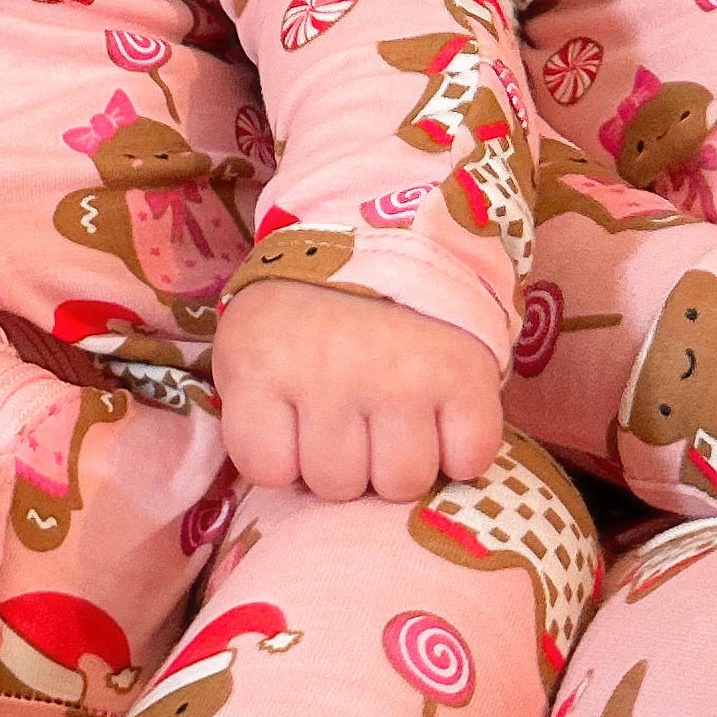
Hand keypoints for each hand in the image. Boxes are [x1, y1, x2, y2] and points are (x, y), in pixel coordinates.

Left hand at [214, 278, 503, 502]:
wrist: (387, 230)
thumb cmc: (306, 307)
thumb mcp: (248, 345)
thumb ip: (250, 413)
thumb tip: (282, 486)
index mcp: (263, 362)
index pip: (267, 469)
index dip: (283, 456)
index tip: (292, 422)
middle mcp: (330, 372)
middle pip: (338, 485)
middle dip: (343, 462)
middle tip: (349, 416)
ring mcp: (402, 376)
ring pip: (402, 482)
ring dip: (398, 461)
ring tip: (391, 418)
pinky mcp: (465, 376)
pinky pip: (467, 460)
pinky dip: (458, 449)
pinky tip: (439, 416)